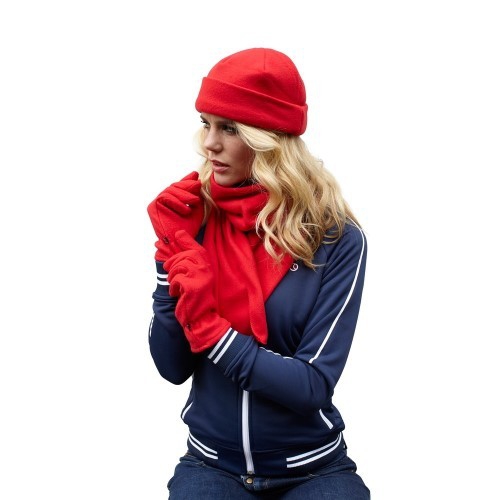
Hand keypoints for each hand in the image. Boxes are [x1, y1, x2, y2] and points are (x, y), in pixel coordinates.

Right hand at [147, 172, 203, 261]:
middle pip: (174, 186)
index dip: (186, 180)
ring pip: (169, 190)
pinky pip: (164, 197)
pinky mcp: (152, 207)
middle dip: (187, 185)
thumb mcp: (196, 208)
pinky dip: (176, 202)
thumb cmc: (189, 227)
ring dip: (183, 195)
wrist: (181, 242)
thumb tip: (195, 177)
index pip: (178, 186)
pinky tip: (185, 209)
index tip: (196, 175)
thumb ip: (195, 194)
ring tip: (194, 202)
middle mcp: (162, 201)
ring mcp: (156, 204)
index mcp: (171, 200)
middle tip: (198, 185)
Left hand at [165, 230, 230, 352]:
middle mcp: (206, 271)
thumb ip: (189, 264)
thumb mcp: (196, 279)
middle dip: (173, 262)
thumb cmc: (196, 299)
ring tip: (175, 285)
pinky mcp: (193, 287)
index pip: (197, 249)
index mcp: (208, 268)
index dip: (187, 240)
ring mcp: (200, 278)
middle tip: (169, 271)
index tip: (178, 235)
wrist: (202, 319)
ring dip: (172, 275)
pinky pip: (176, 278)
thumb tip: (179, 245)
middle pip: (185, 255)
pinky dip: (173, 286)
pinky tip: (176, 294)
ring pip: (179, 266)